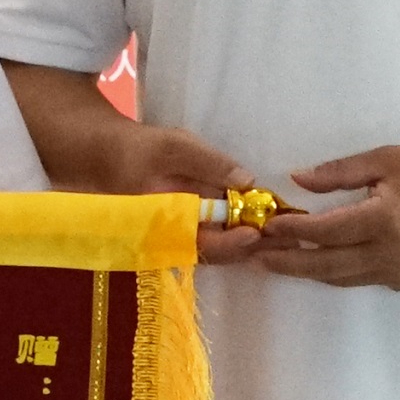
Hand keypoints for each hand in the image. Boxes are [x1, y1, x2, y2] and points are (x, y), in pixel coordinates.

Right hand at [92, 117, 272, 265]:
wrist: (108, 156)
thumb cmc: (140, 150)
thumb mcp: (174, 146)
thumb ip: (210, 163)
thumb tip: (247, 182)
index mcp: (168, 225)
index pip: (205, 245)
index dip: (234, 242)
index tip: (258, 232)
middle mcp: (175, 240)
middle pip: (220, 254)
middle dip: (257, 246)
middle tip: (292, 238)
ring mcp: (182, 237)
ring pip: (221, 249)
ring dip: (254, 242)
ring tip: (288, 234)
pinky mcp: (188, 230)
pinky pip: (217, 239)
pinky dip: (241, 233)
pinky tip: (265, 224)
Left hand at [248, 146, 399, 291]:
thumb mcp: (389, 159)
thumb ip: (340, 172)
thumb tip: (297, 180)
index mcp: (385, 219)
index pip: (326, 231)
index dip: (293, 230)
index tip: (268, 224)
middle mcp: (388, 253)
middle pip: (325, 264)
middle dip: (288, 261)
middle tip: (256, 257)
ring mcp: (396, 273)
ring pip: (339, 278)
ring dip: (306, 271)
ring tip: (275, 263)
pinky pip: (358, 280)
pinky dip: (334, 273)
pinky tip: (315, 263)